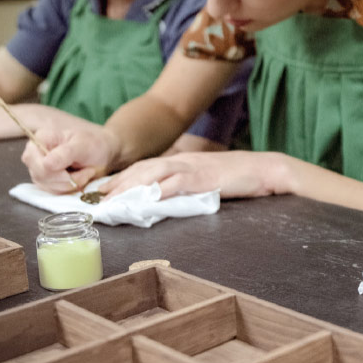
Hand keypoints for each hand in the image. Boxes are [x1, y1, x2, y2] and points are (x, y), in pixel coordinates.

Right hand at [21, 126, 118, 193]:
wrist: (102, 153)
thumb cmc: (93, 144)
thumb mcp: (83, 145)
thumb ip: (65, 153)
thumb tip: (47, 164)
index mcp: (40, 139)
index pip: (36, 161)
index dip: (55, 171)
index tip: (78, 167)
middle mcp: (35, 155)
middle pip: (41, 176)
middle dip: (67, 179)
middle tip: (87, 171)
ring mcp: (39, 169)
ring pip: (48, 187)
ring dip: (72, 184)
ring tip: (86, 172)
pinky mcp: (46, 182)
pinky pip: (54, 192)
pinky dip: (71, 189)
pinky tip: (81, 178)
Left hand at [99, 151, 287, 199]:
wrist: (266, 169)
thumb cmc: (238, 178)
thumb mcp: (206, 182)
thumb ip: (184, 189)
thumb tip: (163, 201)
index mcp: (181, 162)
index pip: (144, 169)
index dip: (121, 179)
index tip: (101, 191)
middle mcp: (182, 161)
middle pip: (142, 170)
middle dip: (117, 183)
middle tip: (95, 198)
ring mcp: (193, 168)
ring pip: (154, 174)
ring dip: (130, 187)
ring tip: (112, 201)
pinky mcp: (205, 177)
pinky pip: (177, 183)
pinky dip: (160, 190)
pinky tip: (145, 199)